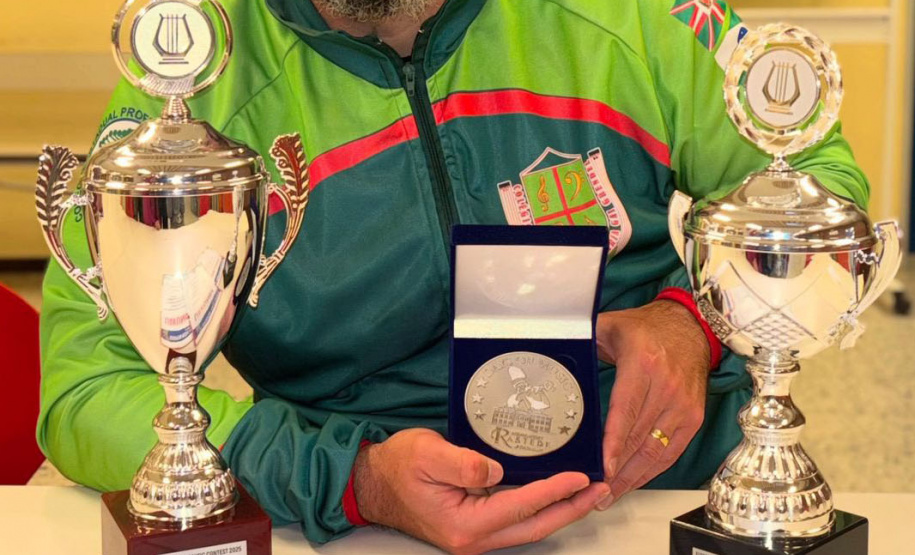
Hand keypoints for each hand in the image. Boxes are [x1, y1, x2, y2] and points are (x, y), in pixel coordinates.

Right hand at [354, 429, 610, 553]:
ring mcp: (476, 536)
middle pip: (535, 527)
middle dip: (572, 508)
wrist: (372, 484)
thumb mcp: (425, 453)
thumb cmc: (396, 467)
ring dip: (562, 510)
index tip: (581, 476)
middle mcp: (474, 538)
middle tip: (602, 488)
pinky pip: (518, 520)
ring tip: (590, 491)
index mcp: (464, 524)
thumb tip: (497, 471)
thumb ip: (462, 462)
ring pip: (530, 527)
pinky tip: (557, 491)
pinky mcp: (477, 527)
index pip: (521, 506)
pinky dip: (542, 506)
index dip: (554, 491)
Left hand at [595, 300, 709, 508]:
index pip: (626, 411)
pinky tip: (633, 482)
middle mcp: (666, 387)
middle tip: (594, 490)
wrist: (691, 326)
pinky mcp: (693, 417)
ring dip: (632, 477)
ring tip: (609, 495)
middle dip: (617, 469)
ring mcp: (682, 405)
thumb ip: (584, 339)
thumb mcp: (611, 326)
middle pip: (639, 437)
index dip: (613, 443)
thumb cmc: (647, 328)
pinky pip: (672, 451)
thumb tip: (552, 350)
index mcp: (642, 363)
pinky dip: (652, 470)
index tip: (602, 467)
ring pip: (656, 450)